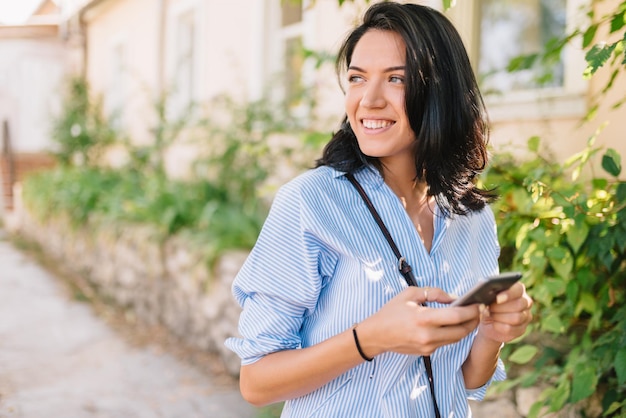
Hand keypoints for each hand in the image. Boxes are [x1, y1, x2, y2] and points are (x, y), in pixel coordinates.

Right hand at [357, 287, 480, 356]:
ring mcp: (428, 346)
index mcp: (424, 318)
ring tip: (470, 317)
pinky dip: (453, 333)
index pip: (456, 316)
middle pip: (461, 330)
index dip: (471, 310)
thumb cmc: (391, 312)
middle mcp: (428, 335)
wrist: (376, 335)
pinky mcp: (427, 352)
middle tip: (478, 311)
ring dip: (465, 328)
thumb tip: (453, 297)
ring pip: (456, 338)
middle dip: (473, 321)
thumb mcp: (410, 294)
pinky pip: (446, 342)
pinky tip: (454, 324)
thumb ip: (433, 293)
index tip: (478, 303)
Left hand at [477, 282, 533, 343]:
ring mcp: (526, 316)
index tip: (498, 298)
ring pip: (517, 317)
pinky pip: (513, 329)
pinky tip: (494, 324)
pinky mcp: (522, 329)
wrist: (488, 323)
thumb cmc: (487, 306)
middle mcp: (525, 302)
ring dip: (499, 317)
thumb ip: (487, 297)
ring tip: (490, 315)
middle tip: (489, 308)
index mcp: (518, 290)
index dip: (509, 294)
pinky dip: (500, 327)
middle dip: (501, 307)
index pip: (519, 289)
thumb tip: (484, 300)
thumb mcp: (485, 299)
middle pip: (519, 304)